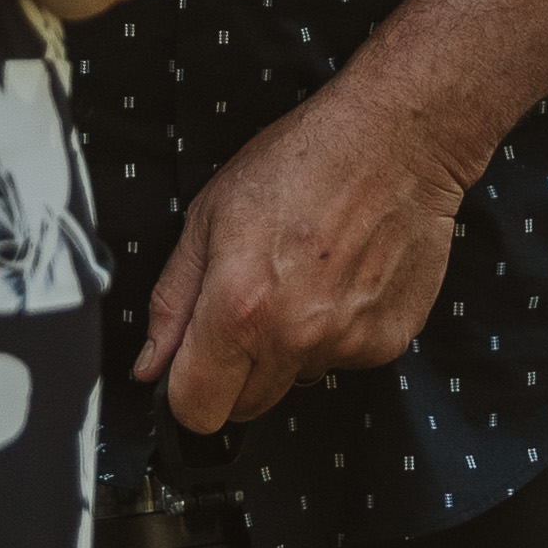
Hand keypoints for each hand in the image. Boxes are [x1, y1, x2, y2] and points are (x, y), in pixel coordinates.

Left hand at [131, 75, 481, 432]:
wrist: (395, 139)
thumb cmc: (305, 160)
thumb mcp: (209, 214)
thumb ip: (173, 299)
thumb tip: (152, 363)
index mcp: (239, 306)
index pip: (196, 409)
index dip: (186, 390)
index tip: (194, 366)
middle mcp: (295, 335)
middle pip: (246, 408)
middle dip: (238, 371)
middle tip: (252, 306)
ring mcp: (347, 342)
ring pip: (297, 381)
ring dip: (291, 348)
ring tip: (304, 280)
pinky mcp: (389, 339)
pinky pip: (346, 361)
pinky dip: (339, 332)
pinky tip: (341, 279)